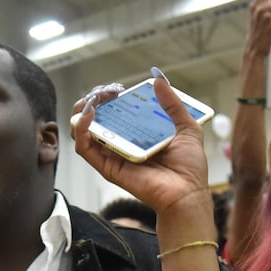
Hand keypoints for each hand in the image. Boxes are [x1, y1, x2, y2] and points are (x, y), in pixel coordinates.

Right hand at [71, 71, 210, 215]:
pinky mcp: (107, 167)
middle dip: (95, 99)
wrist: (187, 192)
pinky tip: (89, 115)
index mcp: (138, 134)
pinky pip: (85, 148)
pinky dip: (81, 130)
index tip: (118, 88)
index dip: (111, 96)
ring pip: (84, 131)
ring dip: (83, 110)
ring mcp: (113, 155)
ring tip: (94, 100)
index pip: (115, 111)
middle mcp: (122, 144)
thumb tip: (158, 79)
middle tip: (106, 92)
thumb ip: (172, 103)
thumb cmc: (189, 167)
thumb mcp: (186, 127)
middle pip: (96, 118)